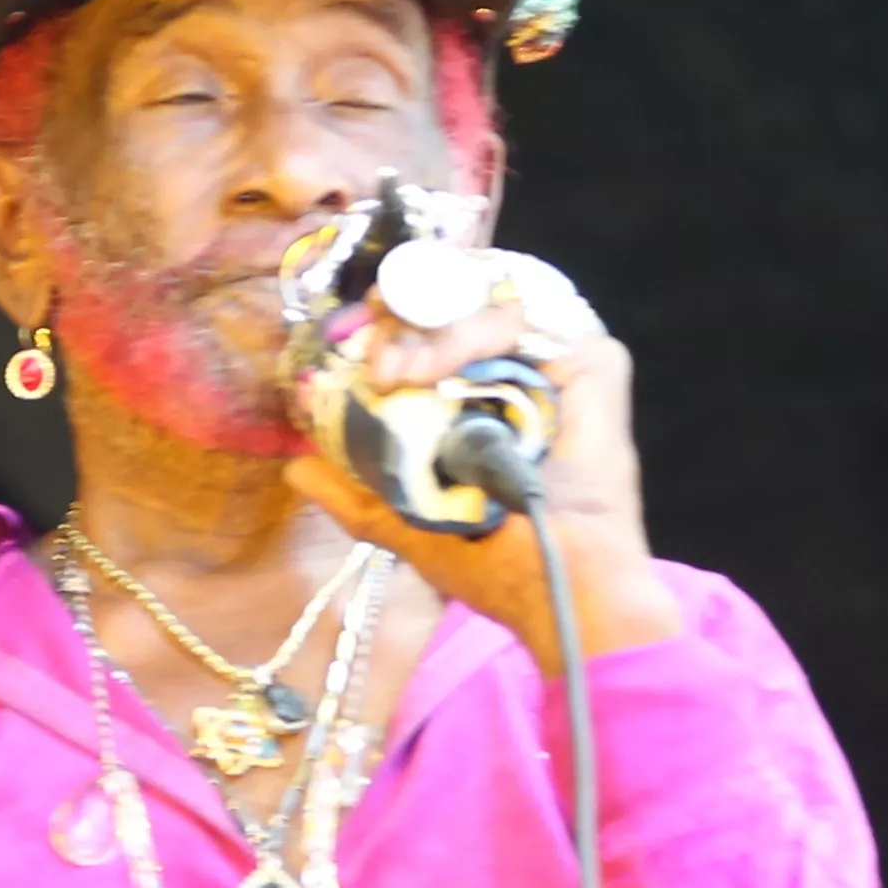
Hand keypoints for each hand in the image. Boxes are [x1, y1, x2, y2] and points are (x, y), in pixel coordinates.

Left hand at [282, 256, 689, 668]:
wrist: (555, 589)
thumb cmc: (494, 564)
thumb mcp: (407, 525)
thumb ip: (357, 494)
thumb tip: (296, 469)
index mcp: (489, 399)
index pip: (441, 327)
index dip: (397, 322)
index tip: (354, 349)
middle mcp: (526, 372)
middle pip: (461, 299)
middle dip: (402, 315)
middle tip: (369, 358)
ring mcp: (558, 364)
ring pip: (484, 299)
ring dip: (425, 331)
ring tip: (391, 375)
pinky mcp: (590, 360)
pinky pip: (522, 317)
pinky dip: (467, 335)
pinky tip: (432, 373)